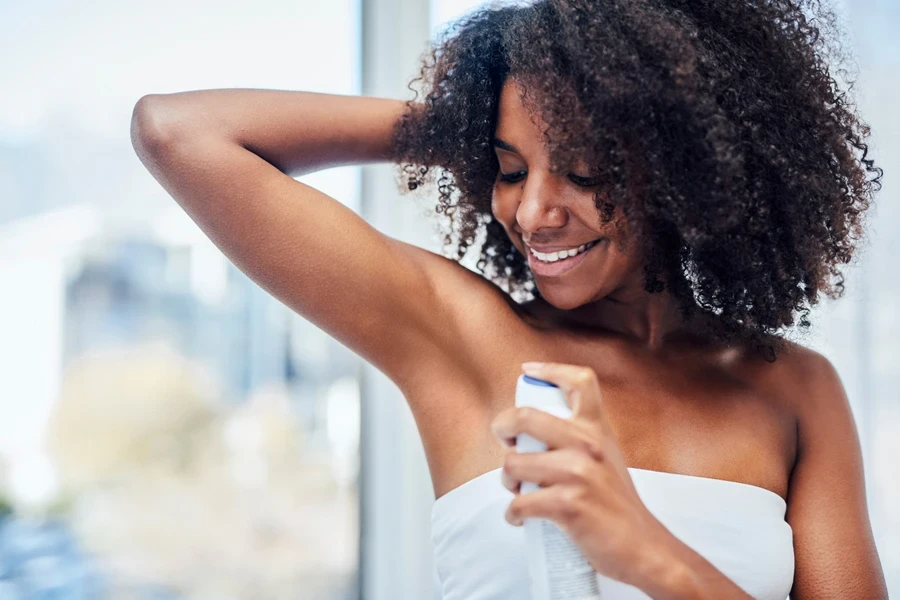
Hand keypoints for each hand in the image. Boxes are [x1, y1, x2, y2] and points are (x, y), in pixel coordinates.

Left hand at [490, 361, 677, 587]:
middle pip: (525, 416)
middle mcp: (588, 444)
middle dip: (502, 428)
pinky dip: (513, 514)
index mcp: (597, 430)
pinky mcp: (568, 504)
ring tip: (519, 490)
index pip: (580, 382)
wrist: (644, 548)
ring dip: (508, 480)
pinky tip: (522, 518)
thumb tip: (535, 432)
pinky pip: (519, 503)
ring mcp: (577, 473)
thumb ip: (581, 439)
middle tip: (506, 442)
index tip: (529, 371)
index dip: (550, 369)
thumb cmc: (618, 506)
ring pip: (514, 463)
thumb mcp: (607, 457)